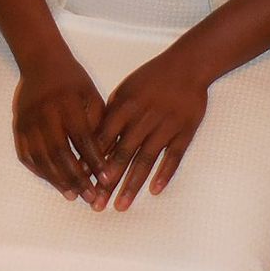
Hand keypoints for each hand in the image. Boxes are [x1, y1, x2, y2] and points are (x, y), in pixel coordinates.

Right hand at [10, 47, 107, 203]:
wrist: (41, 63)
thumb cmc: (72, 80)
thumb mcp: (91, 94)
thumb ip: (98, 122)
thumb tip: (106, 154)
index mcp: (67, 104)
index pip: (83, 138)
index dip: (95, 160)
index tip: (107, 178)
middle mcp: (45, 114)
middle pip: (61, 153)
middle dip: (77, 178)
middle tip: (90, 196)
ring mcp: (28, 122)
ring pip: (42, 158)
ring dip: (58, 180)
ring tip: (72, 195)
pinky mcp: (18, 127)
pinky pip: (27, 155)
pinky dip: (40, 171)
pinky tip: (53, 181)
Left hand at [93, 48, 209, 211]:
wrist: (188, 65)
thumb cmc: (153, 76)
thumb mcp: (126, 88)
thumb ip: (111, 113)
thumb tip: (94, 138)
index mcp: (125, 106)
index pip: (104, 139)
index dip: (91, 162)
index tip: (81, 183)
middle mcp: (143, 117)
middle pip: (122, 154)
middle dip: (108, 182)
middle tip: (96, 205)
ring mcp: (165, 125)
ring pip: (146, 159)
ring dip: (132, 184)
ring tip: (121, 205)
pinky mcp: (185, 131)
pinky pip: (173, 156)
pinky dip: (164, 173)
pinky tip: (154, 191)